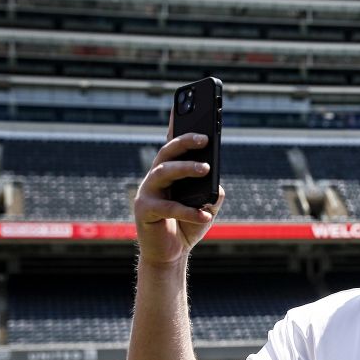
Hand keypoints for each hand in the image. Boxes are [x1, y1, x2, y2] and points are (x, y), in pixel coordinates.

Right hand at [133, 119, 225, 265]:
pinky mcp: (144, 211)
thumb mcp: (206, 206)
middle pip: (167, 152)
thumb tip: (215, 183)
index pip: (173, 144)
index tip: (183, 104)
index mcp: (169, 173)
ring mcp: (147, 193)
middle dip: (186, 141)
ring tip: (206, 168)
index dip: (176, 124)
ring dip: (186, 168)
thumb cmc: (187, 226)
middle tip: (206, 138)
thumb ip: (212, 191)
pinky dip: (189, 211)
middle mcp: (155, 178)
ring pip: (164, 172)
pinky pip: (168, 207)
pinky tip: (206, 214)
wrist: (170, 255)